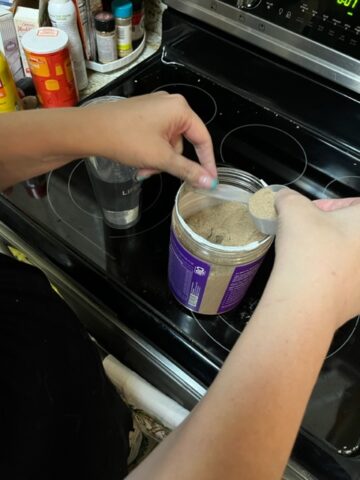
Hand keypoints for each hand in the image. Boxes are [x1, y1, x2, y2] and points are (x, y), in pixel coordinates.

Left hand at [88, 92, 217, 188]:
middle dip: (169, 162)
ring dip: (158, 160)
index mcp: (180, 109)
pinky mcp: (143, 115)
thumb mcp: (161, 158)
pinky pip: (156, 138)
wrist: (91, 131)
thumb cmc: (126, 138)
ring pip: (167, 143)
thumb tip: (208, 182)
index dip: (207, 162)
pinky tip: (137, 159)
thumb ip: (187, 170)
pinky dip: (150, 152)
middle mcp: (170, 104)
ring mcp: (155, 108)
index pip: (203, 139)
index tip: (209, 180)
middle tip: (154, 171)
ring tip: (141, 167)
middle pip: (183, 143)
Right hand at [274, 188, 359, 327]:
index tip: (311, 213)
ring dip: (331, 251)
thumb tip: (284, 198)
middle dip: (329, 229)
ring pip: (349, 255)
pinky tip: (311, 278)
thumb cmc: (308, 253)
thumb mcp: (293, 210)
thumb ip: (288, 197)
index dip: (329, 205)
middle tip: (307, 233)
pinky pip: (344, 279)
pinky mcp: (359, 298)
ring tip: (307, 257)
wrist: (307, 302)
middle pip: (352, 231)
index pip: (354, 204)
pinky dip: (329, 275)